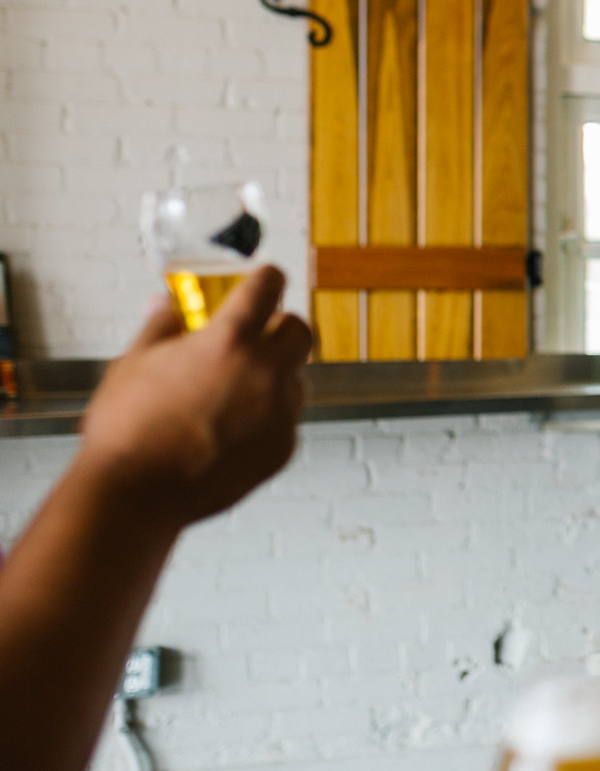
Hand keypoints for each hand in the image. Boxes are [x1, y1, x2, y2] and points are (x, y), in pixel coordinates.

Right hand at [75, 265, 312, 527]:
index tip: (265, 278)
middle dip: (281, 326)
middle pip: (300, 330)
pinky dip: (269, 415)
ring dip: (277, 373)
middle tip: (257, 334)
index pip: (268, 287)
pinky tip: (234, 427)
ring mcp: (281, 412)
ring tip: (236, 388)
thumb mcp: (133, 362)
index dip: (266, 278)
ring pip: (297, 378)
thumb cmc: (128, 426)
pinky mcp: (285, 447)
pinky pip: (287, 419)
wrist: (138, 493)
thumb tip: (166, 303)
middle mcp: (265, 372)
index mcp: (229, 340)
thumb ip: (161, 327)